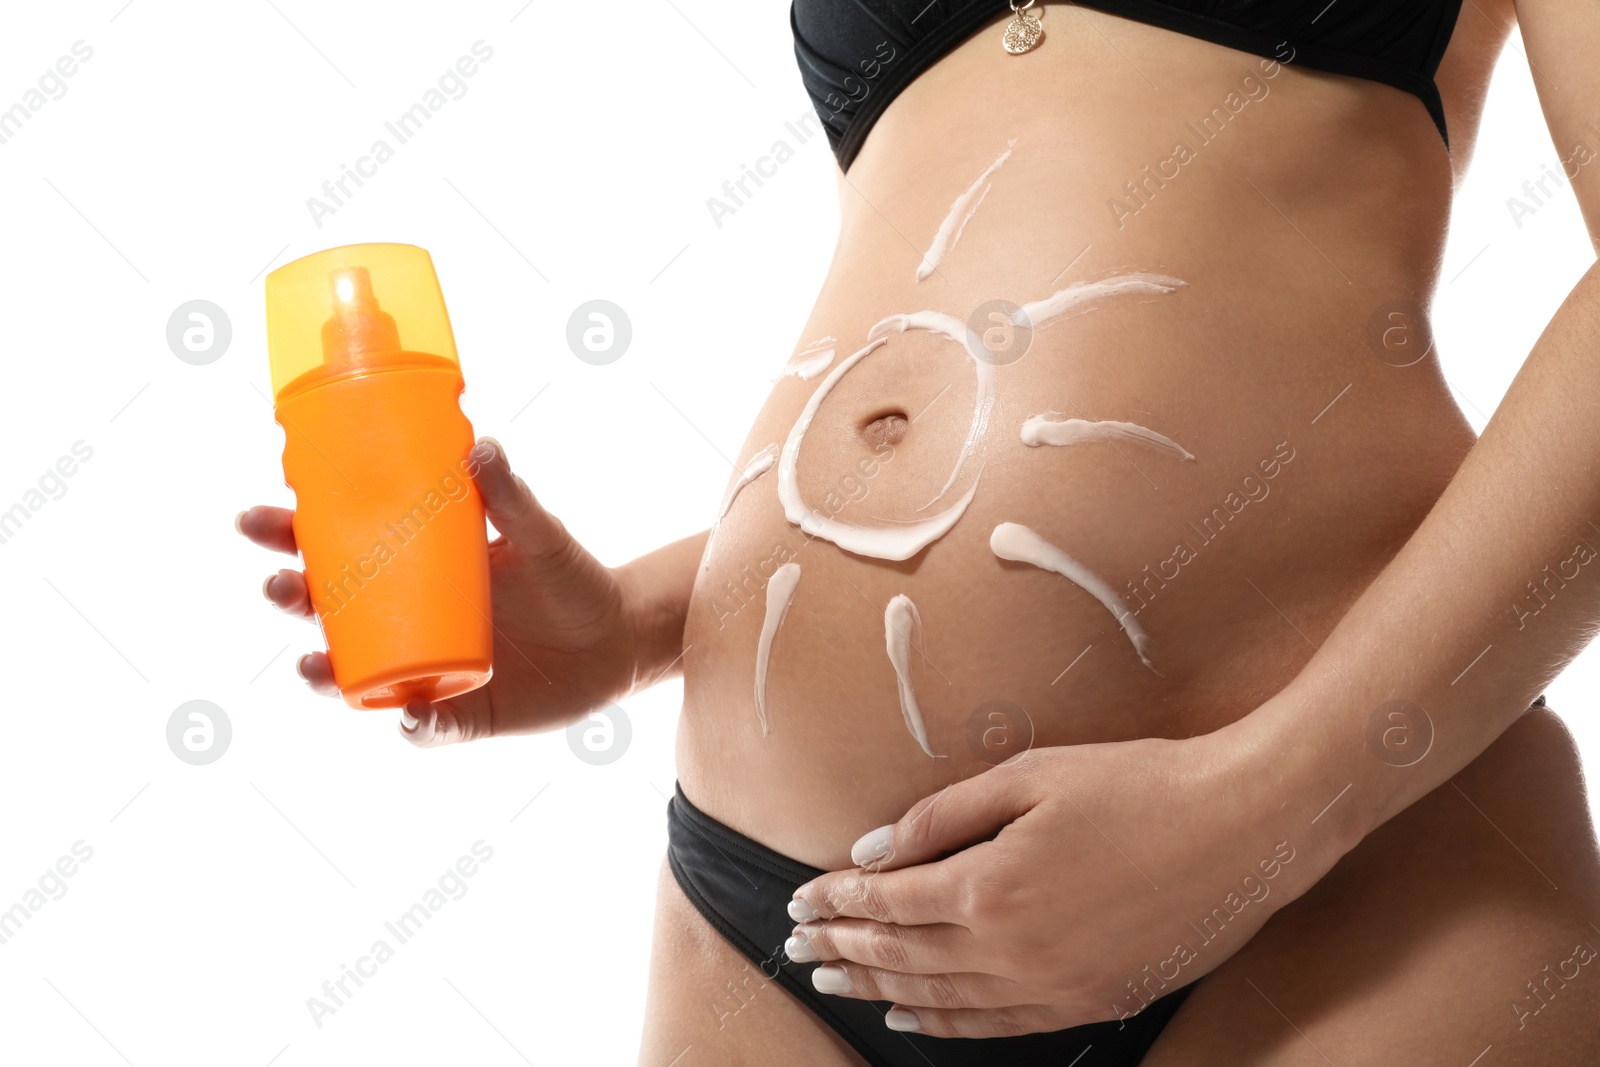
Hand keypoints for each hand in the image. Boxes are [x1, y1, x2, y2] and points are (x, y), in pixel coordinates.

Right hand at [239, 437, 652, 745]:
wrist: (618, 638)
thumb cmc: (570, 579)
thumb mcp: (538, 533)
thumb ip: (509, 496)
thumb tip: (479, 447)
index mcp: (411, 568)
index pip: (335, 549)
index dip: (290, 536)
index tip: (260, 517)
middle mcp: (406, 621)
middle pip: (328, 613)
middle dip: (291, 599)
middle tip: (277, 585)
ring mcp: (427, 668)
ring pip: (357, 676)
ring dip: (325, 672)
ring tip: (309, 663)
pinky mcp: (461, 714)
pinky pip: (424, 726)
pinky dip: (413, 725)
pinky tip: (406, 715)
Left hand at [784, 722, 1345, 1037]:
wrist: (1246, 828)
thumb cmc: (1140, 784)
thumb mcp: (1032, 774)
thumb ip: (944, 815)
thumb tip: (873, 847)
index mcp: (990, 885)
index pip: (887, 901)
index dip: (836, 903)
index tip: (800, 903)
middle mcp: (1010, 948)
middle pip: (901, 956)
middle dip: (842, 949)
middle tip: (796, 948)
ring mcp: (1051, 986)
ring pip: (938, 998)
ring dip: (878, 989)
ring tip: (834, 982)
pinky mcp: (1088, 1002)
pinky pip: (995, 1026)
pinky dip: (943, 1024)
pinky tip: (910, 1016)